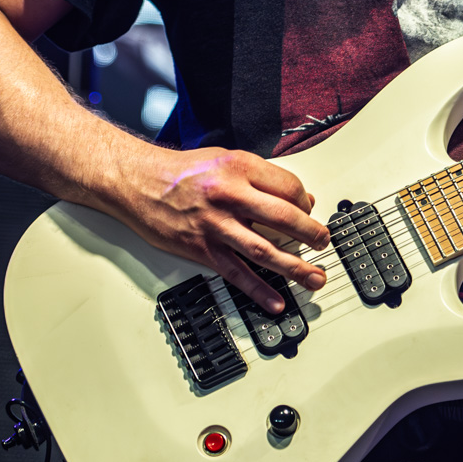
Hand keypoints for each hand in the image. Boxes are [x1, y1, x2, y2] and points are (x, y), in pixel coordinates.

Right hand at [122, 145, 330, 311]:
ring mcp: (215, 225)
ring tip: (314, 279)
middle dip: (309, 234)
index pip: (288, 187)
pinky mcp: (201, 249)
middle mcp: (229, 195)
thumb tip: (299, 200)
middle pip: (283, 217)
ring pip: (263, 249)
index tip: (310, 212)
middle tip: (323, 244)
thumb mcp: (226, 160)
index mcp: (240, 168)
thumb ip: (262, 178)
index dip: (305, 202)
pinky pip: (235, 273)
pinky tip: (275, 302)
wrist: (139, 182)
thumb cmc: (183, 171)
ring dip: (294, 267)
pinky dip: (258, 290)